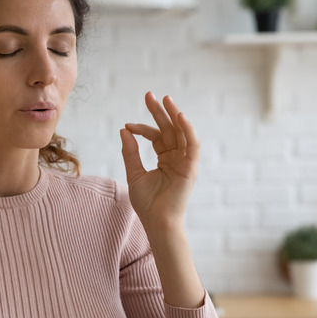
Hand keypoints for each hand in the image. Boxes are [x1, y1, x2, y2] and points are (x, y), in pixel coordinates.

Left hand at [119, 92, 198, 231]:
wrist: (157, 222)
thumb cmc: (147, 203)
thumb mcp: (134, 173)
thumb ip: (130, 152)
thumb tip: (124, 130)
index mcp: (166, 159)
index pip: (156, 136)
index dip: (142, 128)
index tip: (127, 125)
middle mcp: (177, 158)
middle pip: (169, 130)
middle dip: (160, 112)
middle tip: (149, 95)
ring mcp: (185, 162)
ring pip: (182, 133)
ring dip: (175, 115)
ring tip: (165, 99)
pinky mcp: (191, 168)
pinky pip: (192, 144)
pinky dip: (188, 130)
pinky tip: (179, 116)